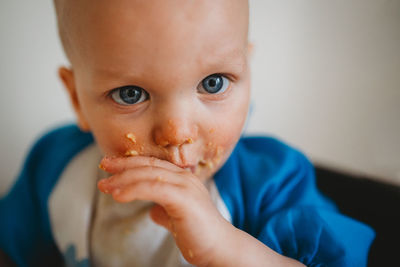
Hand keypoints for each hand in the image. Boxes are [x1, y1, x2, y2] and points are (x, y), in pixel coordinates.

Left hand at [97, 156, 232, 265]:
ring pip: (148, 175)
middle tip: (103, 166)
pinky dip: (133, 190)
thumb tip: (153, 211)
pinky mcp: (183, 198)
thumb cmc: (199, 234)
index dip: (130, 163)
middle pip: (148, 165)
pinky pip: (153, 189)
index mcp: (183, 179)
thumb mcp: (177, 217)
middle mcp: (184, 177)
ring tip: (105, 185)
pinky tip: (118, 196)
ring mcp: (185, 185)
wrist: (219, 248)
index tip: (111, 165)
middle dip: (123, 165)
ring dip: (123, 179)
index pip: (152, 164)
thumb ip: (165, 210)